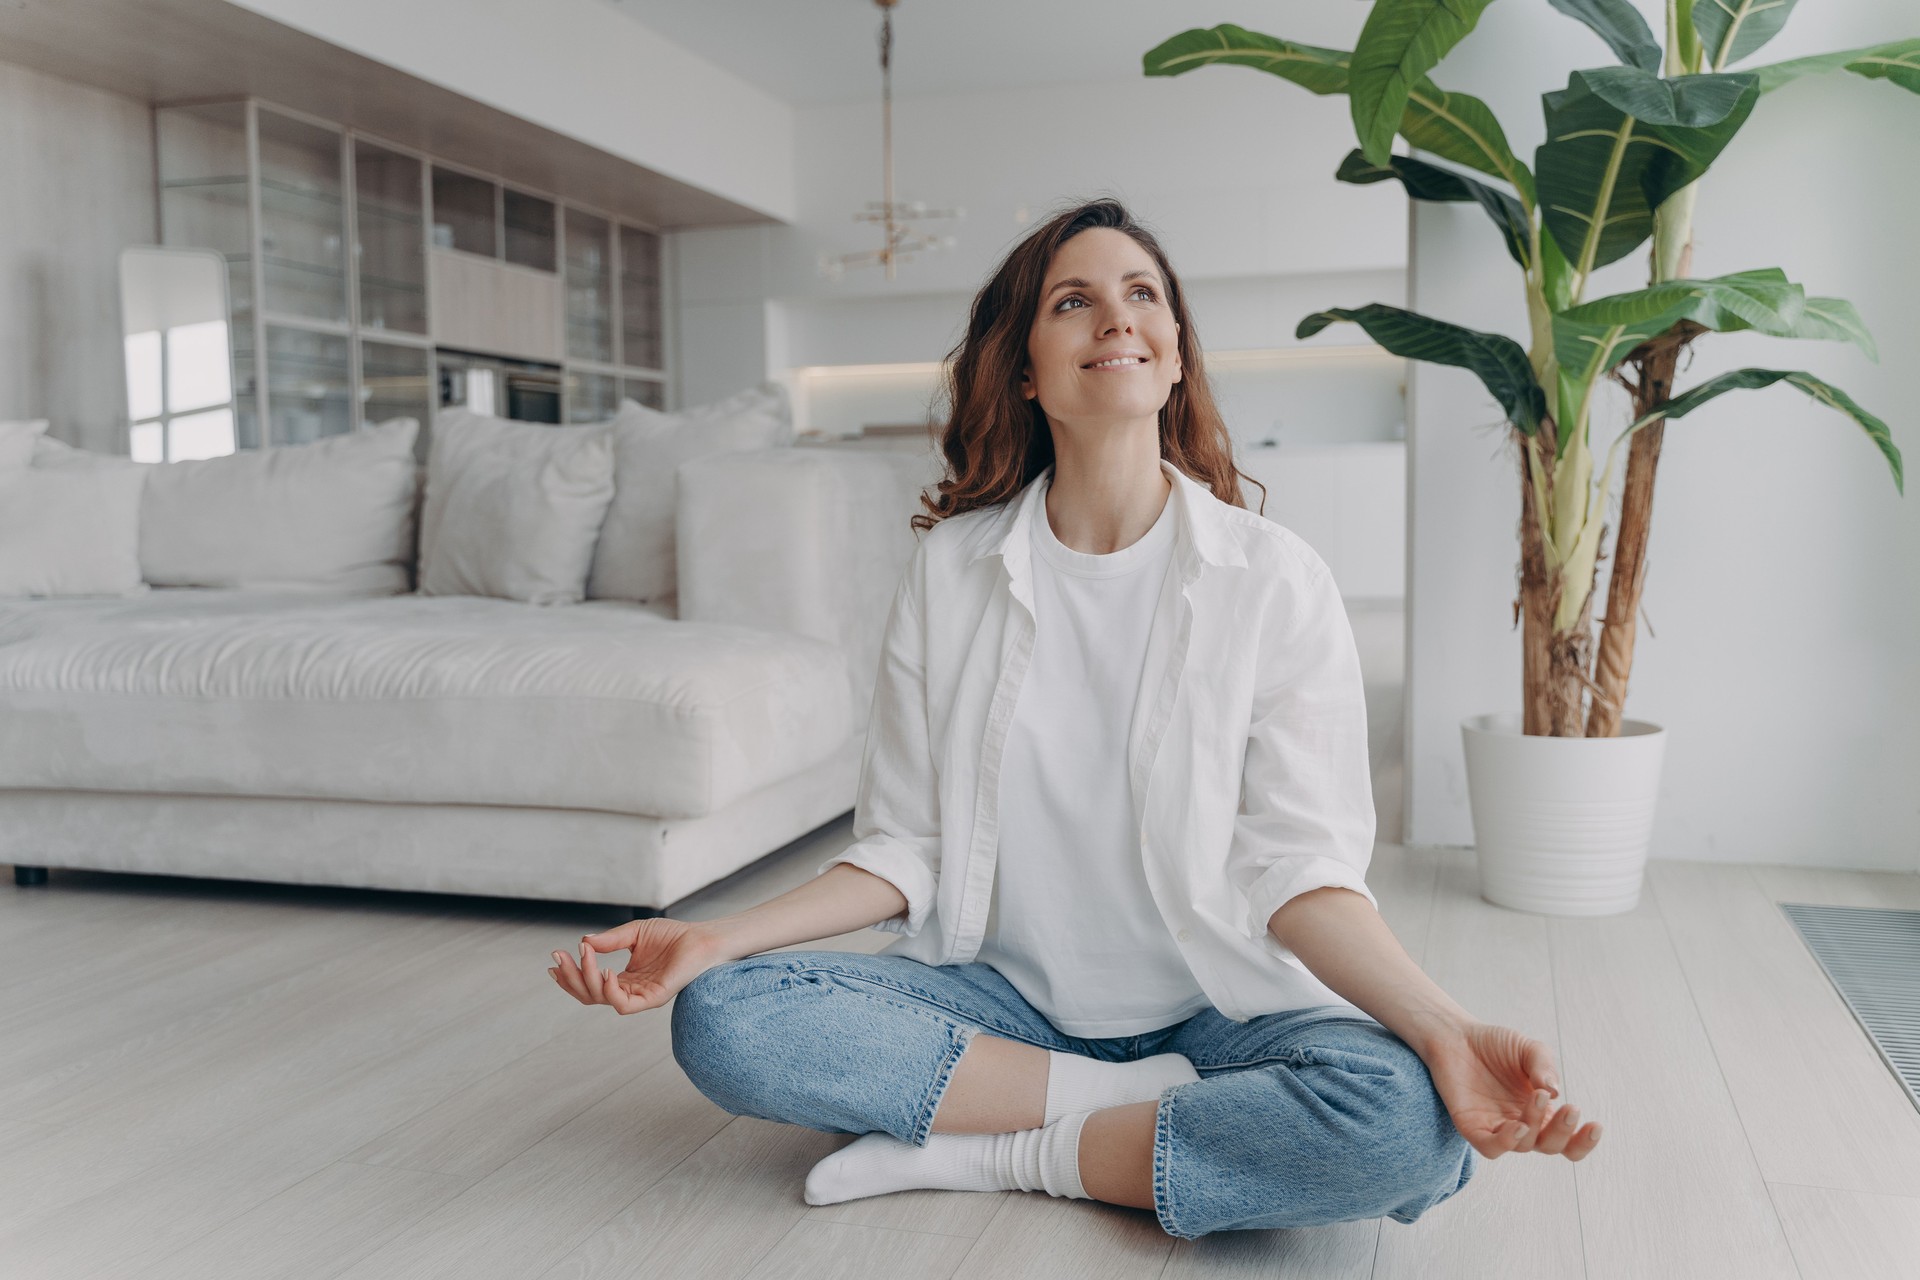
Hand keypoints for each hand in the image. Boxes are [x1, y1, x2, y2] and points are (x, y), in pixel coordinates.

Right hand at [547, 917, 723, 1014]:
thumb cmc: (673, 936)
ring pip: (602, 999)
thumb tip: (584, 942)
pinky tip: (606, 972)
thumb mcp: (634, 933)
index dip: (570, 974)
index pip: (590, 984)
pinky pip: (624, 1005)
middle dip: (570, 977)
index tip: (555, 956)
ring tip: (583, 957)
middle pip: (589, 994)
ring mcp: (640, 997)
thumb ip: (610, 940)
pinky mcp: (653, 999)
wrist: (701, 938)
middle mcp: (629, 990)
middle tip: (558, 958)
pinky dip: (611, 991)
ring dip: (587, 979)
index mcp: (624, 979)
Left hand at [1421, 1021, 1601, 1160]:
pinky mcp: (1472, 1126)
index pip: (1567, 1141)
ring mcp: (1497, 1127)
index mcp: (1540, 1112)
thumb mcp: (1528, 1049)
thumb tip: (1555, 1090)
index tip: (1596, 1125)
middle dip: (1563, 1131)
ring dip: (1535, 1126)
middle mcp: (1521, 1124)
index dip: (1583, 1141)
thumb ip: (1543, 1066)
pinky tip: (1516, 1126)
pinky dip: (1506, 1142)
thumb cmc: (1494, 1045)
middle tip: (1570, 1107)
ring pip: (1524, 1145)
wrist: (1455, 1035)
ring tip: (1537, 1098)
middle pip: (1550, 1146)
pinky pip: (1491, 1147)